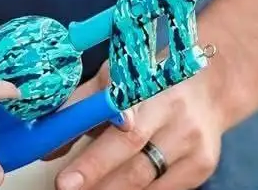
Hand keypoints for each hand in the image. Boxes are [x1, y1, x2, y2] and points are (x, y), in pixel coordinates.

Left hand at [53, 62, 223, 189]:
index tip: (66, 177)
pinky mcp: (203, 164)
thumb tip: (47, 145)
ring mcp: (191, 140)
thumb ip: (82, 106)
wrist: (211, 86)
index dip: (92, 151)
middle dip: (94, 175)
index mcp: (149, 82)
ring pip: (145, 178)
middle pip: (131, 151)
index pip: (117, 118)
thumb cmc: (154, 80)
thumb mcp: (118, 78)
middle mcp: (174, 111)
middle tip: (67, 188)